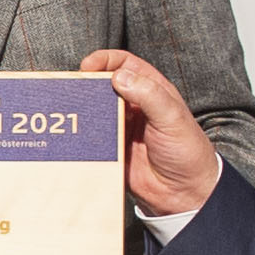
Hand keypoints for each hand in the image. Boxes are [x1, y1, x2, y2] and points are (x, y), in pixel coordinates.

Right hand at [84, 49, 225, 218]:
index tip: (88, 65)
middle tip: (72, 88)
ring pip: (94, 110)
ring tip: (68, 109)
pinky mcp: (111, 150)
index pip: (124, 64)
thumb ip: (148, 94)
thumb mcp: (172, 118)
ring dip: (81, 108)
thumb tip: (118, 77)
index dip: (105, 60)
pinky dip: (79, 133)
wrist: (184, 194)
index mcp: (152, 90)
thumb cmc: (187, 152)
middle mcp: (134, 106)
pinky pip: (90, 137)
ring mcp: (120, 128)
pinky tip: (71, 132)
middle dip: (86, 83)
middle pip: (103, 85)